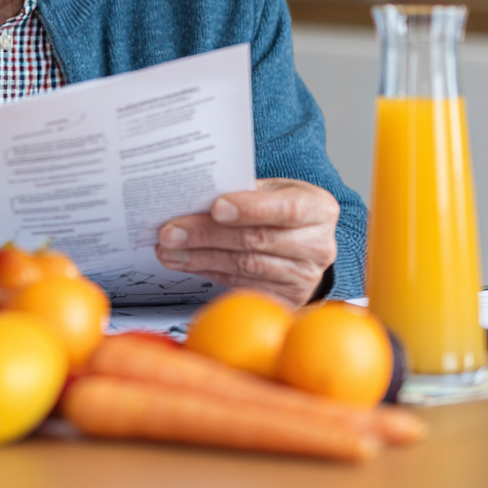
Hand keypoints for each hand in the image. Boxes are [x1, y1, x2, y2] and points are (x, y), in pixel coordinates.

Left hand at [155, 178, 338, 306]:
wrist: (305, 243)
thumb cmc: (282, 208)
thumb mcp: (273, 189)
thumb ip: (244, 189)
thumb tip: (196, 193)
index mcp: (318, 208)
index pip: (286, 209)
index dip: (250, 208)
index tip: (215, 207)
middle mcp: (318, 246)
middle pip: (256, 240)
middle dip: (206, 234)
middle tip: (171, 231)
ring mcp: (304, 277)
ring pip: (244, 266)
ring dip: (200, 257)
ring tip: (169, 249)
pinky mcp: (286, 298)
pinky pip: (240, 283)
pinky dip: (208, 271)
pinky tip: (186, 262)